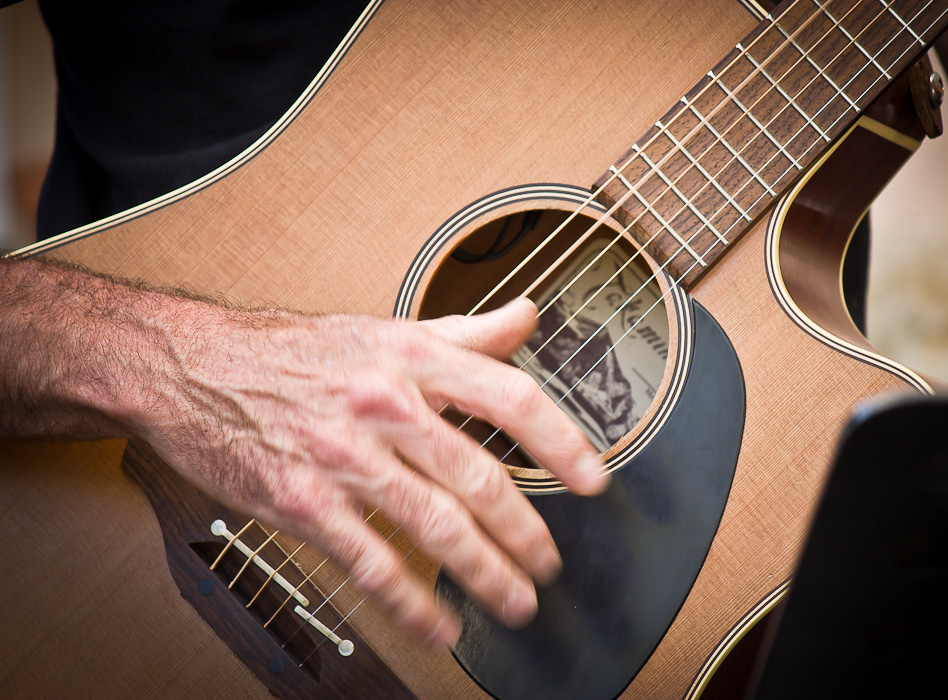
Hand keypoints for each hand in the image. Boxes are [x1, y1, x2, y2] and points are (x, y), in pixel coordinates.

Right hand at [140, 297, 605, 647]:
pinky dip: (413, 602)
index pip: (510, 398)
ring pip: (436, 526)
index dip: (562, 444)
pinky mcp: (304, 503)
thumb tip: (525, 318)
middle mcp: (385, 404)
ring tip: (516, 601)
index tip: (591, 481)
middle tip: (549, 563)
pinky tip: (439, 623)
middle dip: (525, 533)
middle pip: (480, 477)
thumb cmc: (290, 351)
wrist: (192, 367)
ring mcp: (344, 458)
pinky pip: (372, 563)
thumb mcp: (383, 327)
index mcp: (412, 357)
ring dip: (486, 574)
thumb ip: (463, 330)